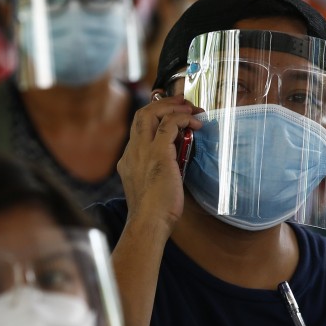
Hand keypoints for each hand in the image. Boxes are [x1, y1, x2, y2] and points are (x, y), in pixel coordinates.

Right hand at [116, 95, 201, 235]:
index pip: (139, 129)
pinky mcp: (158, 153)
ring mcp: (142, 151)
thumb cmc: (154, 213)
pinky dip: (183, 119)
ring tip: (191, 109)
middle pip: (141, 114)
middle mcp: (132, 151)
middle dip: (163, 104)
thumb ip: (159, 172)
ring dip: (173, 107)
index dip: (155, 117)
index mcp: (129, 160)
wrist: (148, 222)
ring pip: (151, 113)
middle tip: (182, 103)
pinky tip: (196, 124)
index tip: (172, 116)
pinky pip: (169, 124)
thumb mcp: (152, 187)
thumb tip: (175, 165)